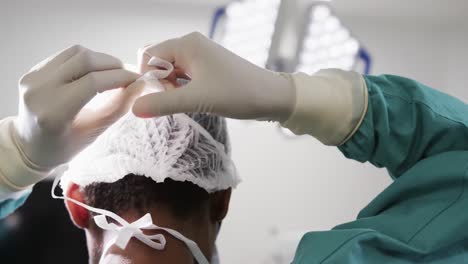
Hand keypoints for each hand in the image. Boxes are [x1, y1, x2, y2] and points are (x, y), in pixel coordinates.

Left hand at [13, 45, 141, 170]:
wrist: (29, 146)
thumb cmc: (64, 146)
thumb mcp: (94, 132)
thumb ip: (118, 107)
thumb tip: (139, 85)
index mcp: (54, 112)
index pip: (93, 82)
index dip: (120, 77)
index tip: (137, 81)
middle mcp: (39, 90)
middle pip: (84, 60)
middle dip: (112, 64)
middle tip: (127, 75)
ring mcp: (33, 78)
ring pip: (75, 52)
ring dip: (100, 59)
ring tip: (112, 73)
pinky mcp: (33, 71)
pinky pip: (65, 56)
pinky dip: (85, 60)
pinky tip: (94, 72)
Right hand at [133, 32, 294, 121]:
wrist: (272, 97)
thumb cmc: (238, 94)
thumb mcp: (197, 100)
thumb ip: (163, 103)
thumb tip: (134, 109)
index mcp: (187, 44)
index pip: (148, 56)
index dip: (149, 78)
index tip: (164, 96)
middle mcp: (192, 45)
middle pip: (158, 63)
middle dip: (160, 84)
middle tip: (177, 101)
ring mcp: (201, 56)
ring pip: (171, 71)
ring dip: (172, 88)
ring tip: (188, 102)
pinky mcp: (208, 68)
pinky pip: (184, 76)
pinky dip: (182, 89)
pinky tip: (194, 101)